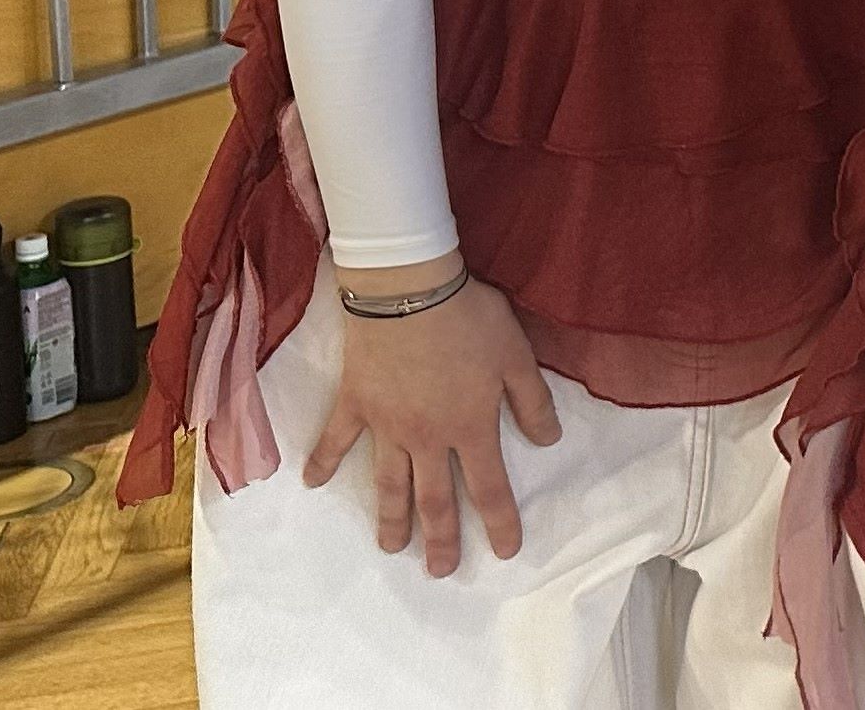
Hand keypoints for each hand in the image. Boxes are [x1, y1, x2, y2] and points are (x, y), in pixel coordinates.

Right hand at [302, 258, 562, 574]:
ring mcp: (386, 425)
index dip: (500, 523)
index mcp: (471, 427)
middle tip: (440, 572)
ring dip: (390, 519)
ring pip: (388, 483)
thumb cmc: (470, 320)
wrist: (408, 291)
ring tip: (390, 549)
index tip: (505, 553)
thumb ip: (533, 403)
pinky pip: (336, 439)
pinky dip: (324, 462)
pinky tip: (314, 484)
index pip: (490, 488)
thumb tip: (550, 442)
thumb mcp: (518, 357)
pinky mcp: (355, 404)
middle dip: (440, 539)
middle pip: (434, 500)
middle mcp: (427, 437)